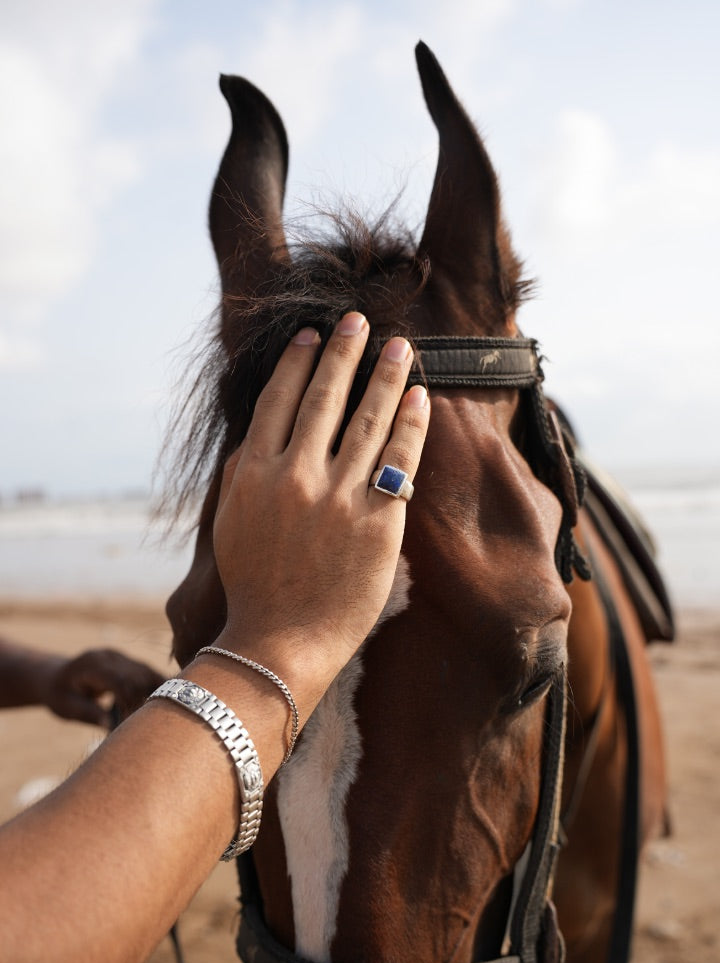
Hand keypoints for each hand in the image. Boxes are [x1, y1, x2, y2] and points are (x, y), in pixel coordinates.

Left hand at [46, 650, 163, 726]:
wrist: (56, 676)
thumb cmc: (59, 694)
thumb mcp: (66, 707)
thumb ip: (89, 712)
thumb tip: (112, 726)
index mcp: (91, 664)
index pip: (119, 680)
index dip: (130, 701)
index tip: (134, 723)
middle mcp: (109, 655)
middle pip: (137, 676)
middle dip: (145, 700)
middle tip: (149, 725)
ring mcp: (121, 656)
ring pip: (148, 672)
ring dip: (158, 693)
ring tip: (161, 716)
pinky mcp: (129, 661)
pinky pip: (149, 672)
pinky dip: (159, 686)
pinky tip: (166, 702)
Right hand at [212, 312, 429, 712]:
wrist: (280, 642)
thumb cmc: (254, 586)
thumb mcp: (229, 522)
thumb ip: (242, 471)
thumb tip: (259, 431)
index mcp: (254, 472)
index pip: (278, 400)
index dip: (297, 362)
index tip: (311, 334)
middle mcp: (295, 475)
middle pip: (324, 398)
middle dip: (343, 352)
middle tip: (358, 321)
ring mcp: (338, 497)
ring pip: (367, 419)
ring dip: (386, 376)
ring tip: (401, 347)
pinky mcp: (376, 521)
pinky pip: (400, 459)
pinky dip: (412, 424)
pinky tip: (422, 396)